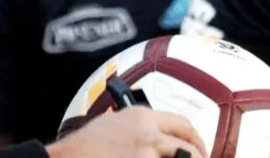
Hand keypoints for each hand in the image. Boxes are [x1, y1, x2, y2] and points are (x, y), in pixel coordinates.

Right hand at [44, 107, 208, 157]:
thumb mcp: (110, 123)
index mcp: (142, 116)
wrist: (70, 157)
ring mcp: (147, 151)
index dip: (195, 138)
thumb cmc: (84, 145)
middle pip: (188, 143)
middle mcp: (149, 131)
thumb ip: (132, 124)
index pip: (182, 123)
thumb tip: (147, 131)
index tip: (198, 149)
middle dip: (199, 155)